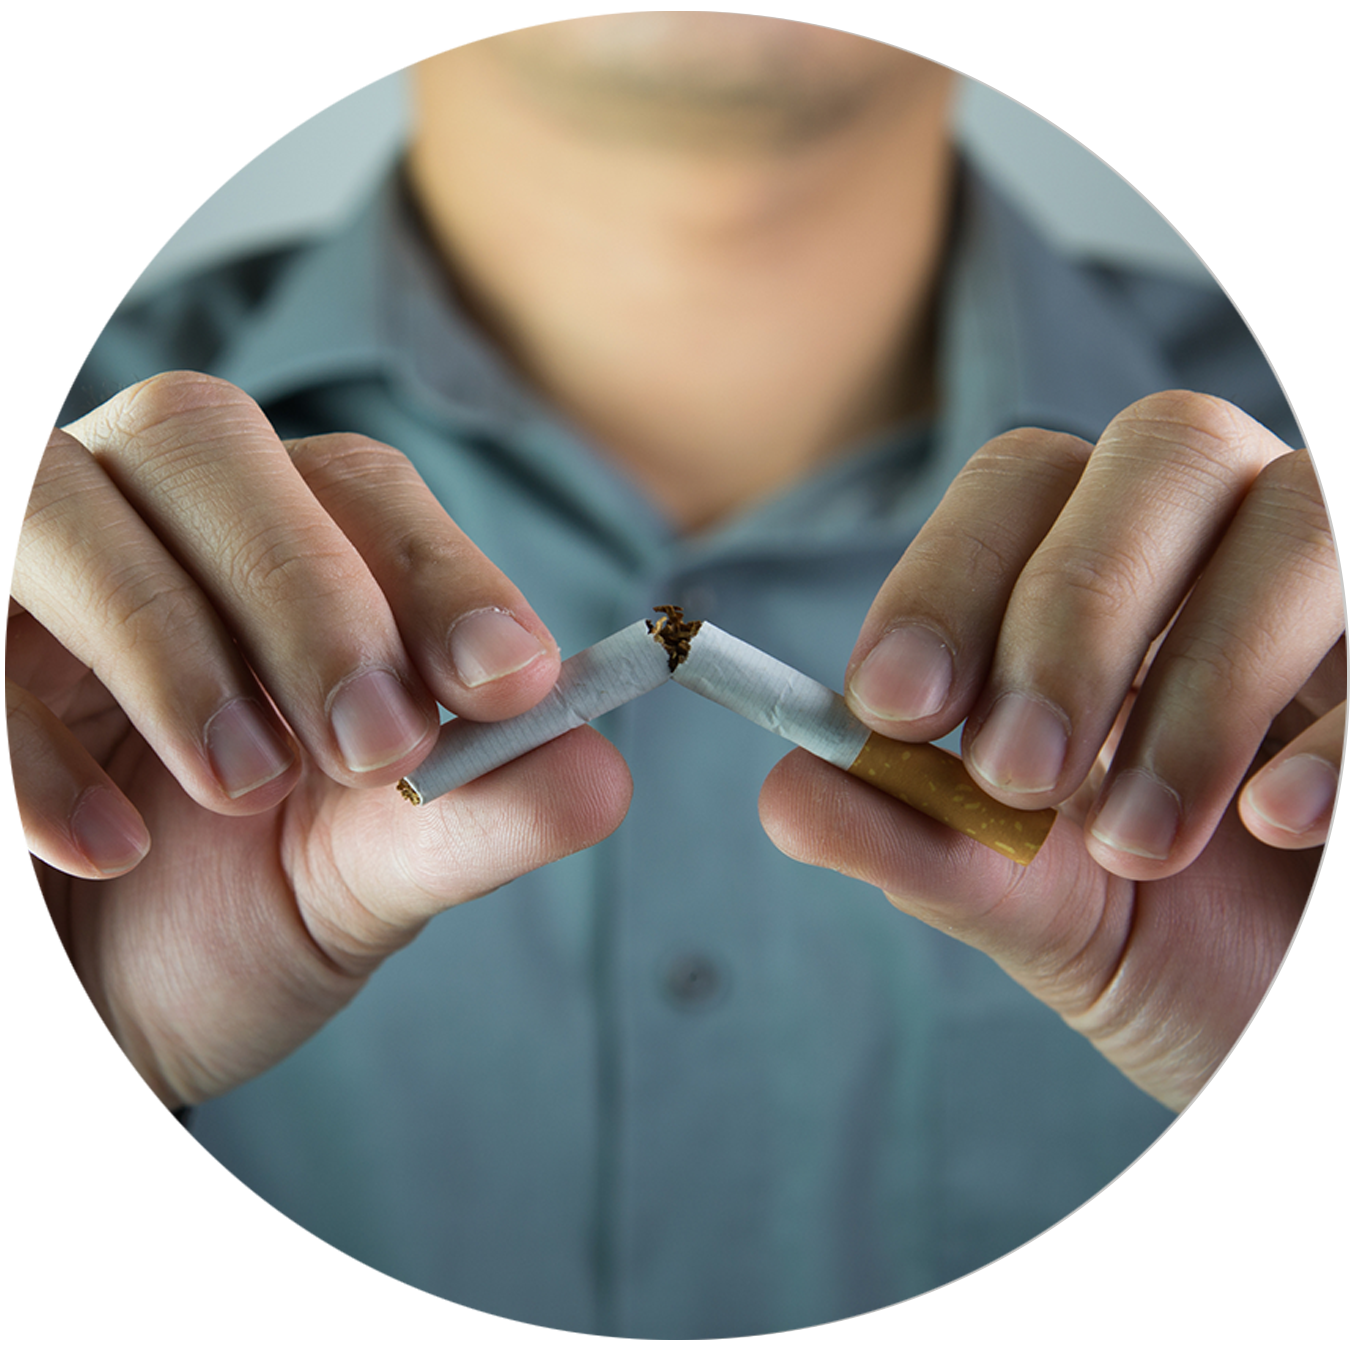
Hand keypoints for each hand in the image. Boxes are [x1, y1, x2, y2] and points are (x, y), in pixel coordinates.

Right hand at [6, 373, 631, 1104]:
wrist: (75, 1013)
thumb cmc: (227, 919)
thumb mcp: (360, 885)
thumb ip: (470, 821)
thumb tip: (602, 771)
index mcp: (277, 554)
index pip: (360, 488)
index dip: (438, 567)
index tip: (506, 681)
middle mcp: (140, 521)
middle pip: (199, 436)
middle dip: (299, 587)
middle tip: (369, 746)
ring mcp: (10, 573)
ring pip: (46, 497)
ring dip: (164, 642)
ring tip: (237, 788)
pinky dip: (20, 748)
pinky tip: (99, 850)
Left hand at [759, 391, 1343, 1108]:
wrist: (1334, 1030)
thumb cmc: (1186, 946)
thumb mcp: (1040, 911)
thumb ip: (924, 845)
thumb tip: (784, 792)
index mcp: (1115, 575)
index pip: (1020, 487)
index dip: (947, 578)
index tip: (893, 707)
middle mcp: (1241, 537)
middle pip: (1164, 450)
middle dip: (1072, 610)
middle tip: (1018, 774)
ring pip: (1306, 519)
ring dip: (1201, 685)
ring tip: (1140, 839)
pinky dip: (1345, 730)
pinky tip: (1288, 824)